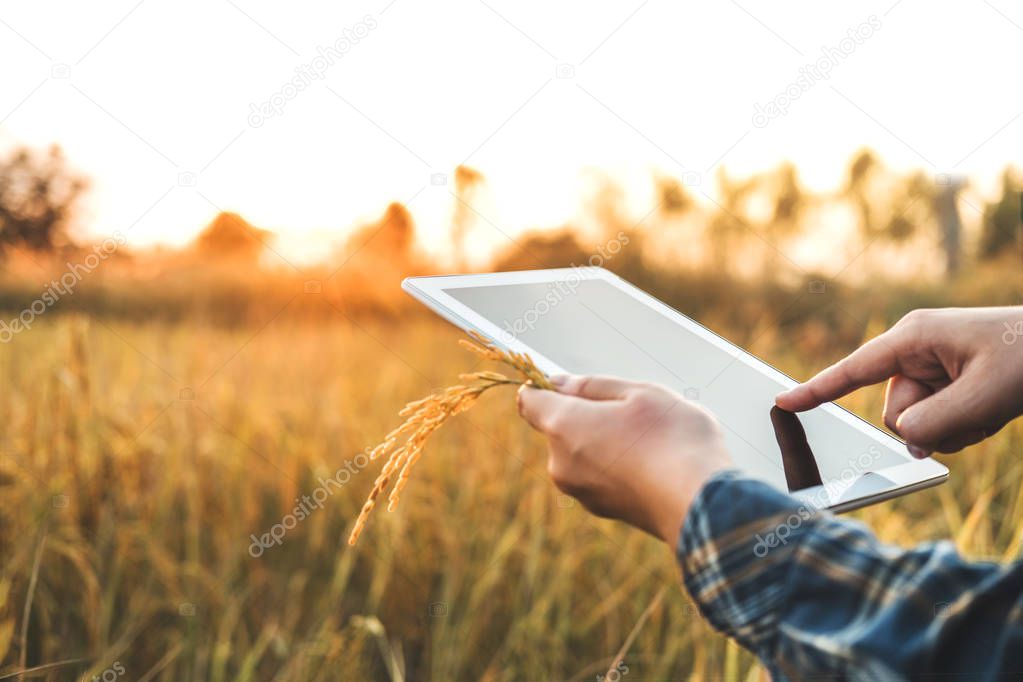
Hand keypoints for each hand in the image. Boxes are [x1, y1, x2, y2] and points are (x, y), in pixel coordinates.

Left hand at [517, 376, 731, 549]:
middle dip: (588, 414)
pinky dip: (618, 465)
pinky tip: (653, 463)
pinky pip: (600, 474)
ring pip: (583, 451)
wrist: (702, 505)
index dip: (545, 386)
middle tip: (633, 410)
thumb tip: (558, 383)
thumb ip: (592, 386)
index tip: (571, 383)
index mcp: (564, 427)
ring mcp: (580, 490)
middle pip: (560, 426)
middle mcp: (561, 463)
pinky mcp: (602, 509)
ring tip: (651, 440)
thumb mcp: (639, 393)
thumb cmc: (674, 440)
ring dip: (606, 440)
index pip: (530, 401)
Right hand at [776, 307, 1022, 456]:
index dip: (816, 388)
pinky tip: (992, 411)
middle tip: (974, 416)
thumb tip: (905, 440)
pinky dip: (964, 427)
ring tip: (990, 410)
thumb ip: (935, 424)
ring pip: (916, 424)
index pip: (853, 370)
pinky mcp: (947, 383)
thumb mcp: (985, 396)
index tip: (781, 401)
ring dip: (954, 429)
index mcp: (913, 338)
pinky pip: (937, 424)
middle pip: (894, 412)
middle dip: (932, 425)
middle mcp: (915, 351)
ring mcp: (931, 368)